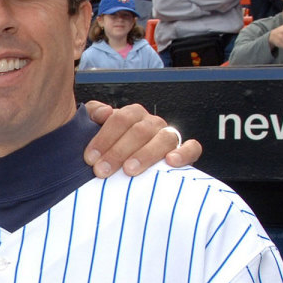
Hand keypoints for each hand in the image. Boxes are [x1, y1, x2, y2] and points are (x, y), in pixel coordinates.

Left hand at [84, 101, 202, 177]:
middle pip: (140, 131)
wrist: (125, 167)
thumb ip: (93, 114)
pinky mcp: (185, 152)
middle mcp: (152, 124)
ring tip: (129, 170)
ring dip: (145, 155)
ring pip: (164, 139)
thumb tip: (104, 112)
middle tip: (102, 170)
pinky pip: (192, 148)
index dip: (104, 138)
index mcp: (133, 115)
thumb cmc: (109, 148)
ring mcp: (169, 136)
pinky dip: (184, 153)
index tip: (90, 158)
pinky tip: (170, 162)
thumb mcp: (94, 129)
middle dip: (118, 151)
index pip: (120, 119)